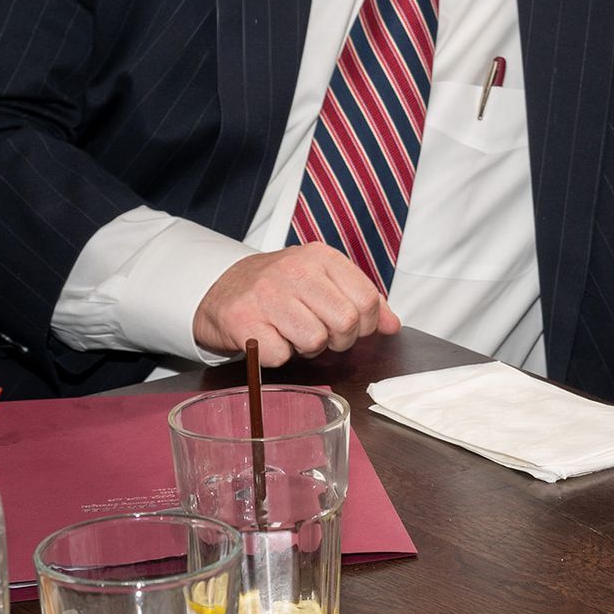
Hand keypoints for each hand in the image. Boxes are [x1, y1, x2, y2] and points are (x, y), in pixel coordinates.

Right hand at [192, 244, 399, 365]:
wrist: (221, 288)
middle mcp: (295, 270)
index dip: (365, 325)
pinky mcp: (242, 320)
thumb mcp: (323, 281)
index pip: (367, 299)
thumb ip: (362, 300)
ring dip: (308, 348)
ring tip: (294, 335)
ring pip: (315, 340)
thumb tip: (392, 325)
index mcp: (321, 257)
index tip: (351, 328)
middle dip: (339, 340)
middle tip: (322, 335)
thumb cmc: (280, 288)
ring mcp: (266, 294)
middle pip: (345, 322)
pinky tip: (271, 339)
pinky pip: (280, 355)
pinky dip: (279, 356)